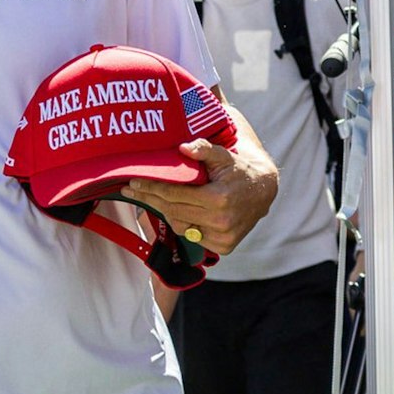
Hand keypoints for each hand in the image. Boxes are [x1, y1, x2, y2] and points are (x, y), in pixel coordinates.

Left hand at [123, 135, 278, 255]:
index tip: (133, 182)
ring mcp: (223, 236)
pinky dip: (183, 223)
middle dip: (149, 199)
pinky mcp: (225, 246)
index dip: (151, 188)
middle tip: (130, 191)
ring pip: (180, 225)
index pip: (174, 194)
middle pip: (172, 210)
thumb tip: (183, 148)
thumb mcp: (223, 155)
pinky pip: (192, 236)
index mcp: (218, 199)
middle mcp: (220, 221)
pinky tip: (174, 211)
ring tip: (149, 198)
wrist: (263, 191)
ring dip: (164, 211)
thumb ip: (204, 149)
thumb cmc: (238, 170)